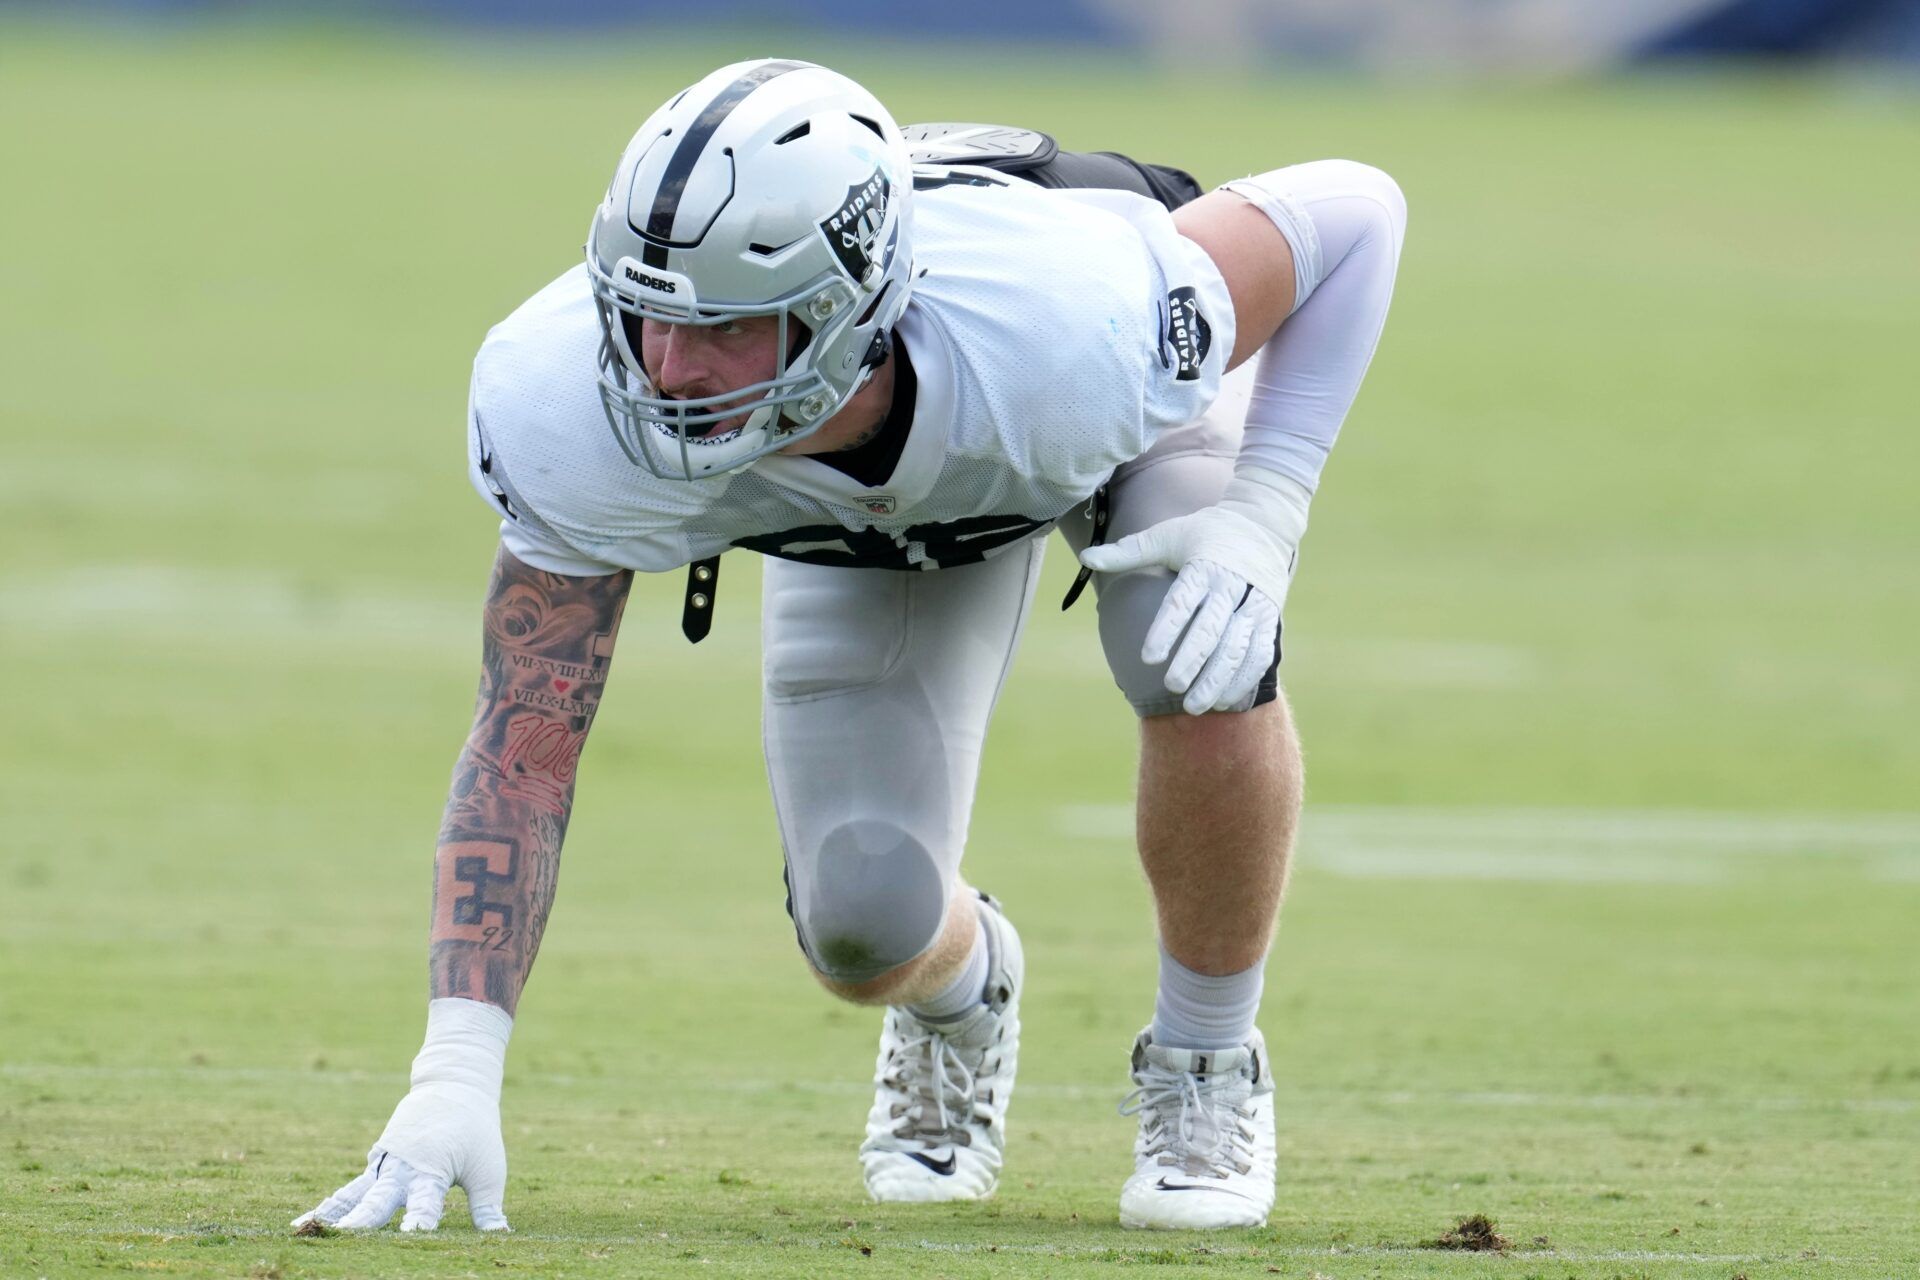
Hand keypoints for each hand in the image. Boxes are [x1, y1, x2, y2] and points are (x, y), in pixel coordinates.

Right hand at [293, 1081, 509, 1231]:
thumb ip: (488, 1207)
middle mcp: (403, 1167)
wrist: (453, 1083)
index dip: (420, 1220)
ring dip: (333, 1212)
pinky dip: (333, 1203)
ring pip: (354, 1192)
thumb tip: (501, 1235)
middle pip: (379, 1199)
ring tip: (305, 1230)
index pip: (426, 1203)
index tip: (413, 1235)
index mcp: (433, 1170)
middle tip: (345, 1236)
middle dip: (363, 1221)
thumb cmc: (476, 1129)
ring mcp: (385, 1162)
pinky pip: (351, 1186)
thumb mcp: (489, 1168)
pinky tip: (309, 1221)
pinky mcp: (377, 1160)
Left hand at [1078, 467, 1309, 715]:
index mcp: (1203, 566)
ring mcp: (1255, 603)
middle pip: (1212, 629)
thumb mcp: (1169, 534)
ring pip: (1239, 647)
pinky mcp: (1270, 618)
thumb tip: (1086, 557)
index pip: (1183, 601)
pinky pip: (1260, 653)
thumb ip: (1129, 551)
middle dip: (1193, 660)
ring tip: (1194, 706)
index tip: (1147, 658)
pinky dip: (1243, 679)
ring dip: (1219, 679)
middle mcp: (1231, 585)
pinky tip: (1224, 700)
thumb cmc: (1206, 532)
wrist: (1265, 523)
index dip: (1166, 630)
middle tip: (1172, 687)